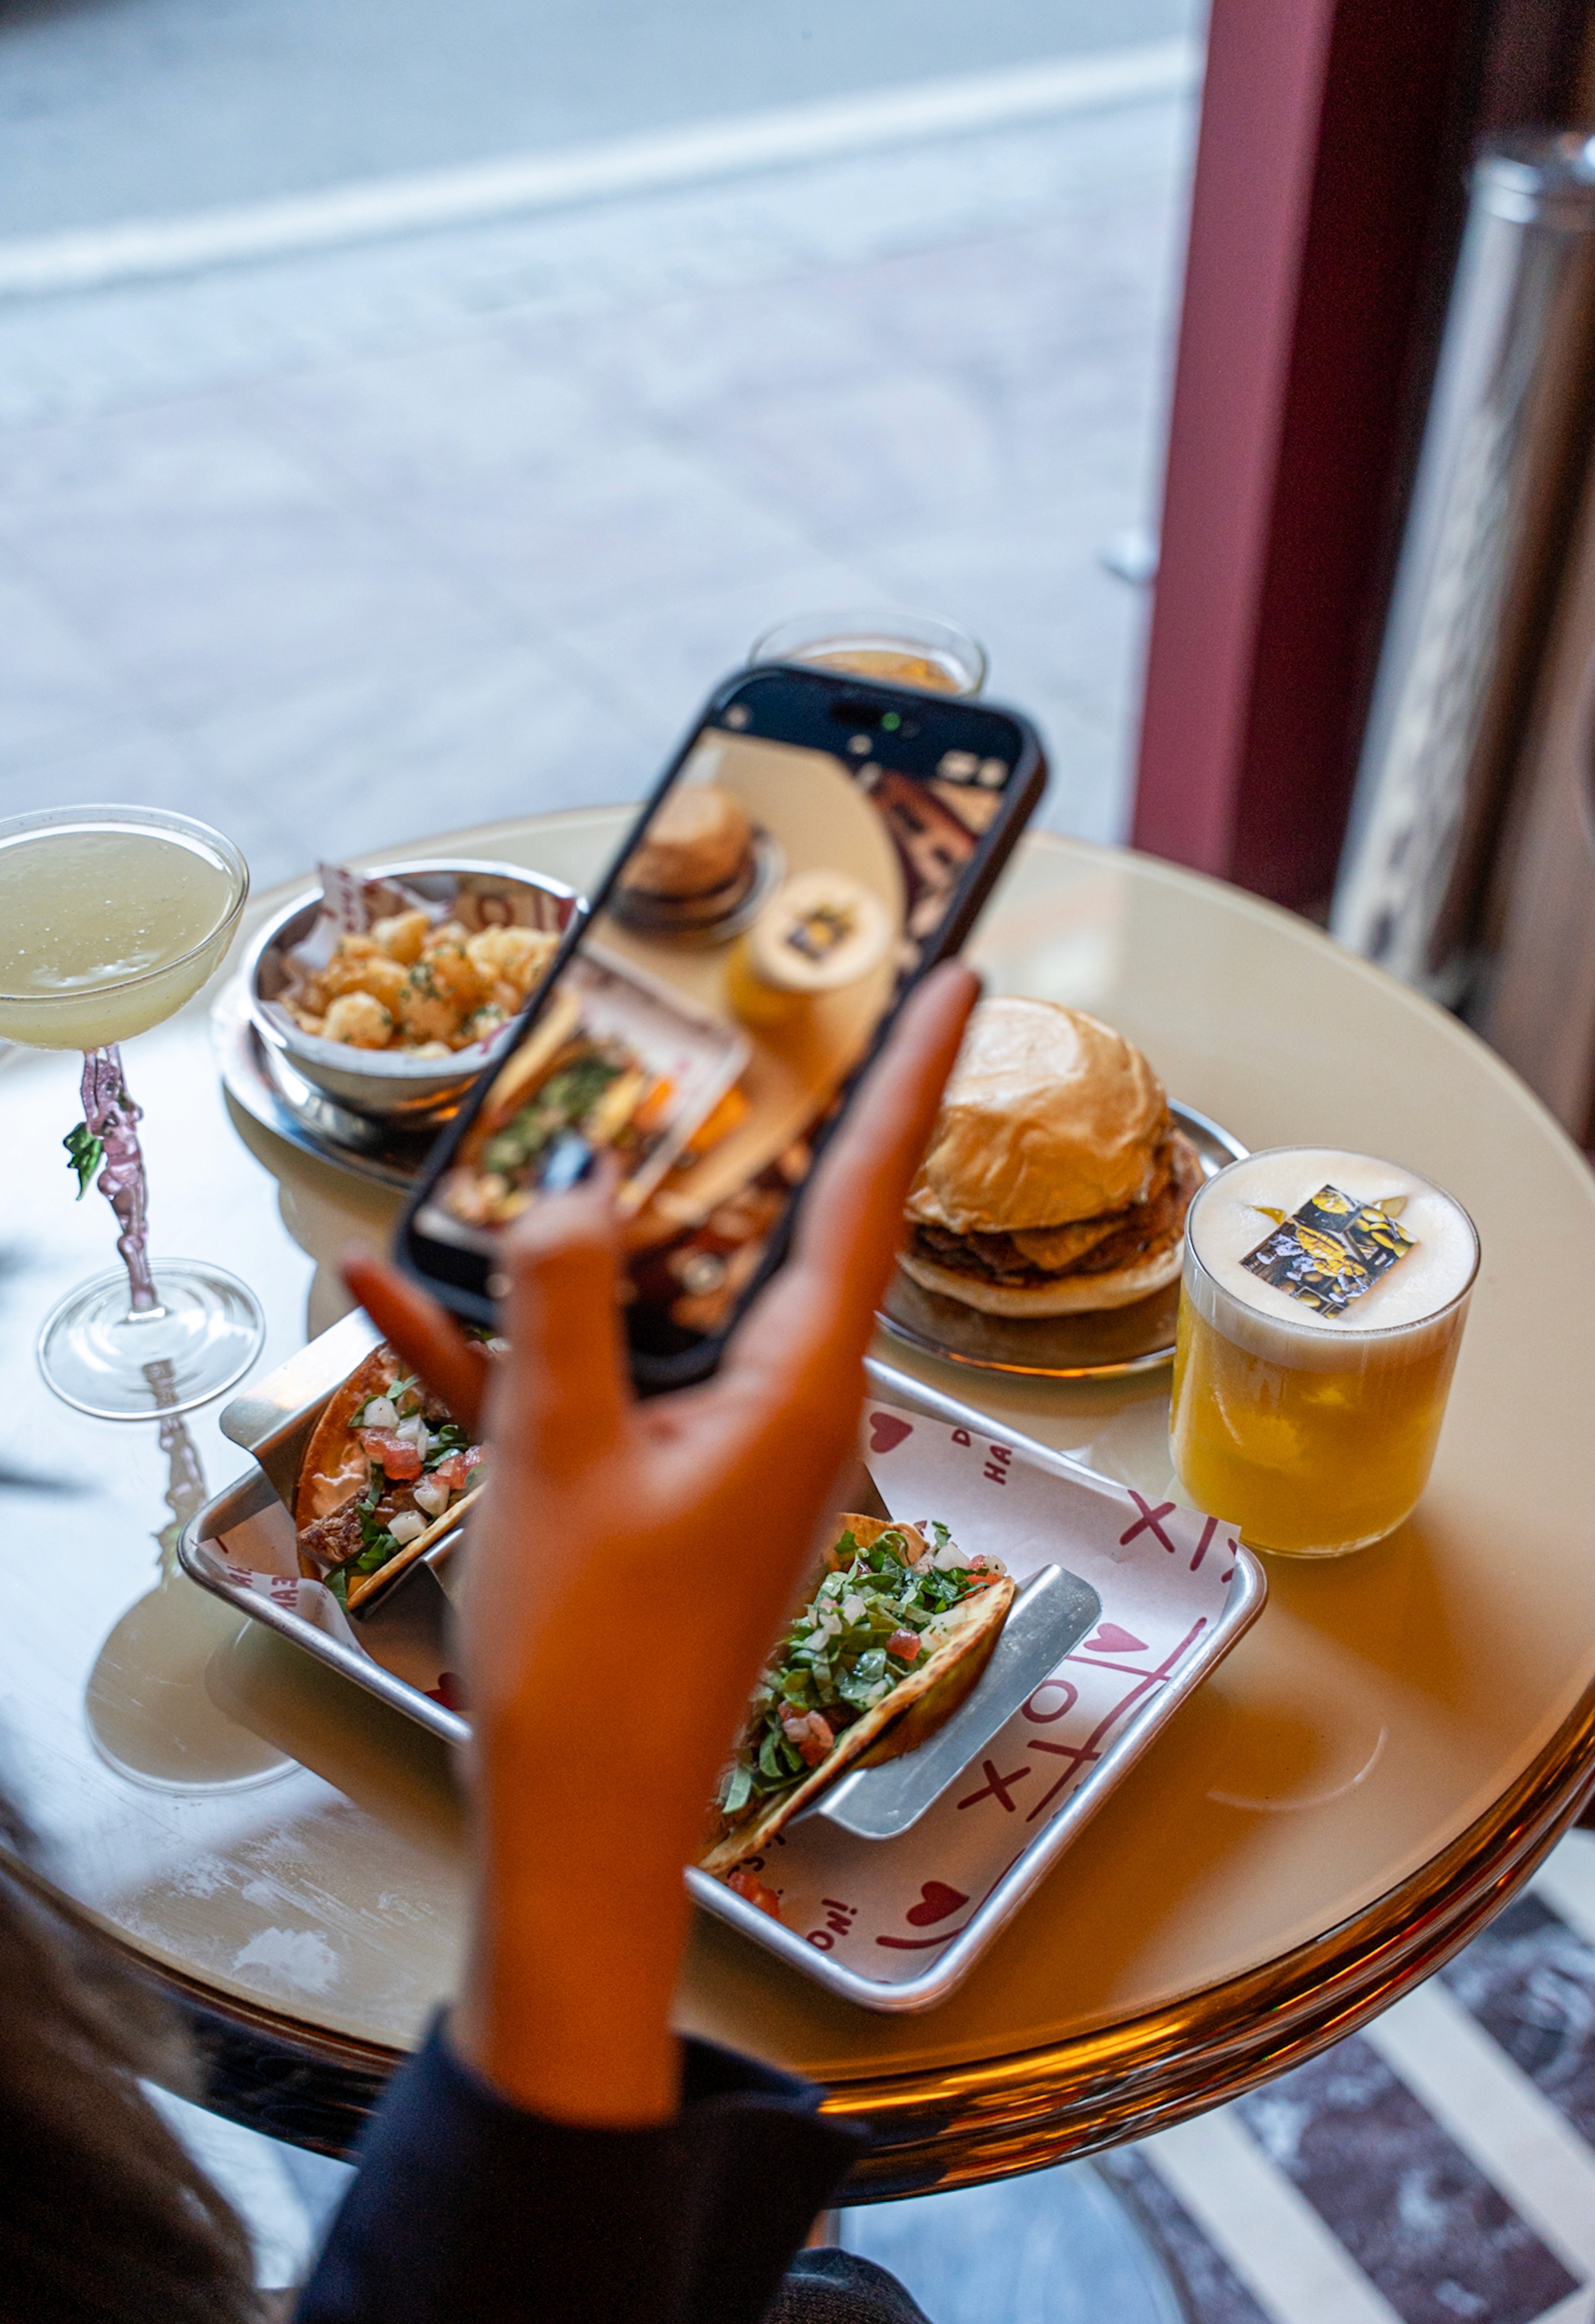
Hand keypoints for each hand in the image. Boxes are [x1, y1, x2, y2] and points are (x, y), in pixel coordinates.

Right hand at [345, 959, 977, 2124]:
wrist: (576, 1829)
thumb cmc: (588, 1654)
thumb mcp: (558, 1453)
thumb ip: (565, 1304)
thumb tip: (571, 1189)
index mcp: (798, 1389)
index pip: (867, 1196)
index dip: (910, 1077)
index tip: (954, 979)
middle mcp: (782, 1407)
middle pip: (766, 1234)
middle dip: (733, 1134)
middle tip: (726, 1022)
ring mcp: (719, 1451)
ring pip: (663, 1302)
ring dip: (588, 1237)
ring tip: (525, 1140)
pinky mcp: (654, 1492)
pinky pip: (592, 1388)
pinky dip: (513, 1345)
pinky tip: (400, 1286)